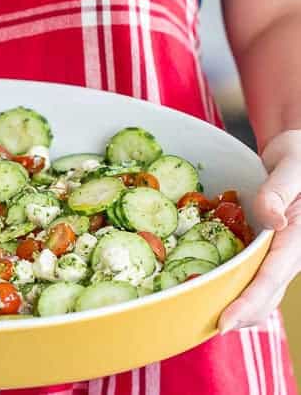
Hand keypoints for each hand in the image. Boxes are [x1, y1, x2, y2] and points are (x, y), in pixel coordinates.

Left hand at [219, 129, 300, 332]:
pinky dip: (228, 288)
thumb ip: (279, 191)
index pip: (271, 278)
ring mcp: (276, 256)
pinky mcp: (264, 252)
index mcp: (298, 238)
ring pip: (257, 293)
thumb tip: (272, 220)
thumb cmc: (300, 159)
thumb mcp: (293, 167)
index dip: (248, 303)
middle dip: (236, 317)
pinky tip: (203, 291)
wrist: (299, 158)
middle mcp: (288, 254)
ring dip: (233, 309)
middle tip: (200, 330)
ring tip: (197, 321)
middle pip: (263, 296)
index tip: (225, 323)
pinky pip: (248, 277)